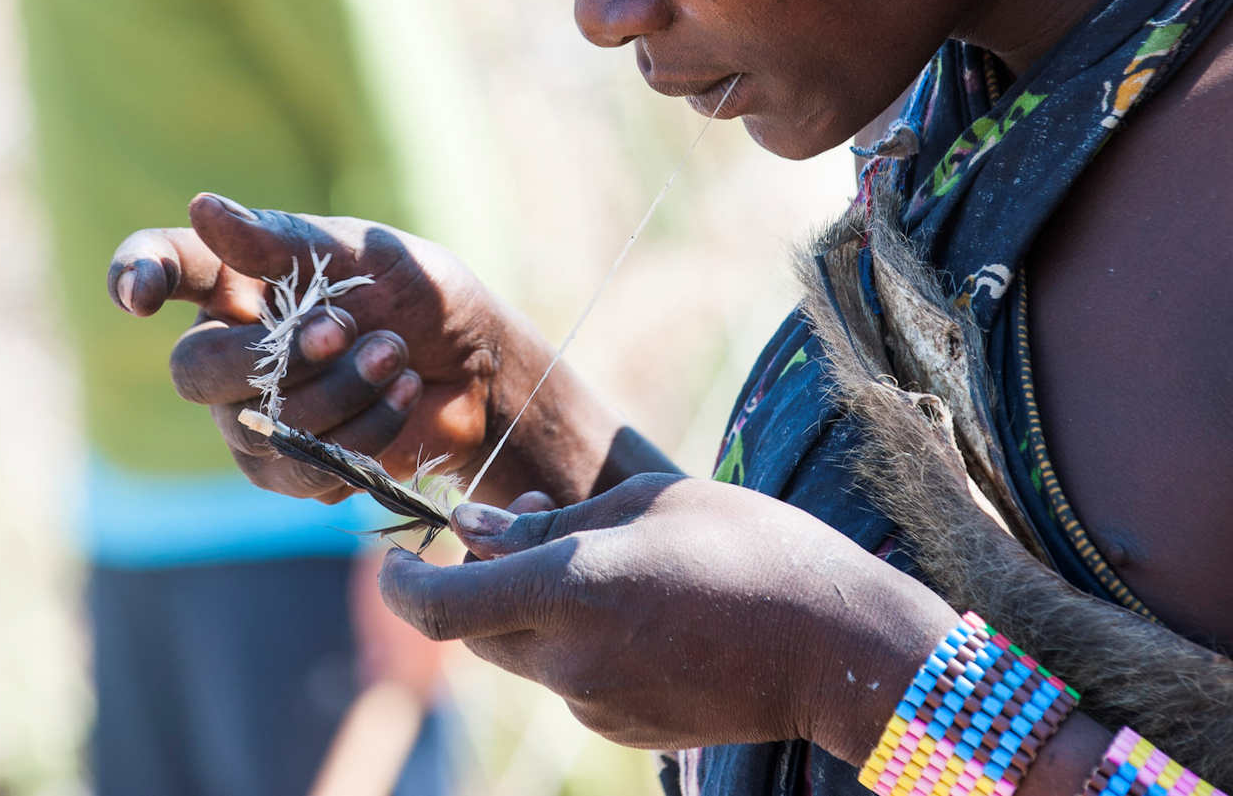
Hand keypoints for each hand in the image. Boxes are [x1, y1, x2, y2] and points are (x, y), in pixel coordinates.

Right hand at [107, 194, 555, 501]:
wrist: (478, 367)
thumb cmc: (414, 293)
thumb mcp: (361, 253)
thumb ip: (282, 240)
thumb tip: (203, 208)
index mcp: (234, 278)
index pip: (160, 263)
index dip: (133, 274)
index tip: (141, 295)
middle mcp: (227, 350)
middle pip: (194, 372)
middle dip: (274, 357)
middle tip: (343, 330)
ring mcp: (251, 419)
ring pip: (257, 427)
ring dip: (337, 393)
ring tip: (394, 356)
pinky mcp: (290, 472)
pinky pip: (303, 469)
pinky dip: (362, 431)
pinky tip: (401, 395)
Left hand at [377, 475, 960, 759]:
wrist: (839, 645)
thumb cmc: (749, 546)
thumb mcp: (644, 502)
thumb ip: (548, 521)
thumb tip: (472, 527)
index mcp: (567, 592)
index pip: (436, 607)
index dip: (400, 583)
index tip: (393, 556)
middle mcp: (568, 662)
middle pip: (475, 631)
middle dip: (475, 583)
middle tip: (522, 528)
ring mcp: (596, 706)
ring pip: (524, 655)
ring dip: (532, 610)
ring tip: (605, 558)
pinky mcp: (625, 730)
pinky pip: (572, 682)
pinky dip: (578, 644)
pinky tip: (644, 610)